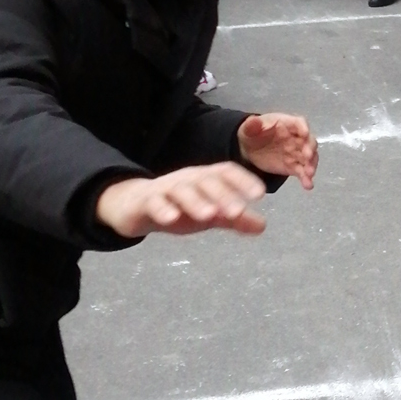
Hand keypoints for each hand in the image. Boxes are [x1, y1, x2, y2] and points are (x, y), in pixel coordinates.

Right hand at [95, 163, 265, 238]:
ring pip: (182, 190)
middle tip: (238, 211)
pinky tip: (172, 218)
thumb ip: (234, 219)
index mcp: (205, 178)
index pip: (226, 172)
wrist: (136, 206)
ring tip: (209, 216)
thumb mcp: (210, 214)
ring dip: (196, 201)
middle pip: (206, 181)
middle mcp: (188, 179)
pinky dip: (163, 209)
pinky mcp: (146, 201)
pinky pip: (154, 202)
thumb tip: (263, 227)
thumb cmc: (180, 207)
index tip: (260, 194)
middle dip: (223, 195)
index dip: (243, 180)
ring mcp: (166, 188)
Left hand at [238, 113, 317, 189]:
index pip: (298, 123)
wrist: (249, 150)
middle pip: (308, 141)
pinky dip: (306, 178)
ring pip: (309, 158)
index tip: (305, 133)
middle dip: (310, 148)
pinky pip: (302, 172)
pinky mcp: (294, 166)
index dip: (303, 127)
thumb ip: (252, 125)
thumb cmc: (252, 134)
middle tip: (307, 156)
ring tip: (309, 173)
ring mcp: (296, 153)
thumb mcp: (248, 128)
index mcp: (286, 124)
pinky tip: (308, 185)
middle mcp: (296, 138)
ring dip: (311, 165)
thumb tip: (254, 121)